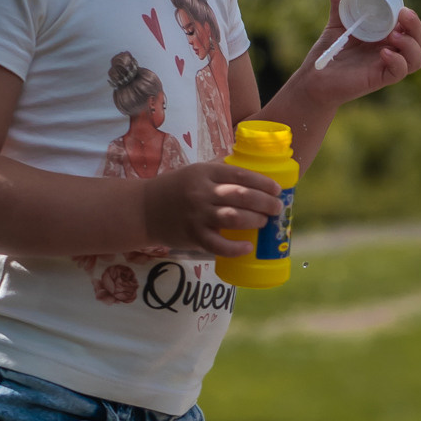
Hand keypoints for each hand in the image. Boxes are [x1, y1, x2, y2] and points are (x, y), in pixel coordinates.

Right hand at [141, 156, 285, 259]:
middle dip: (264, 202)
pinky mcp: (193, 235)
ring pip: (233, 218)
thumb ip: (220, 174)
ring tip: (264, 222)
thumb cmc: (175, 189)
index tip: (277, 189)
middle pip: (240, 196)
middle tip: (276, 208)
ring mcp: (197, 215)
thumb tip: (255, 179)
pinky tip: (248, 247)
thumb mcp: (195, 172)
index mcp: (205, 173)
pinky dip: (235, 248)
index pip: (240, 175)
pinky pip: (218, 245)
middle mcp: (201, 192)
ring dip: (254, 220)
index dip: (262, 182)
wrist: (143, 209)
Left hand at [303, 0, 420, 98]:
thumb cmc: (331, 51)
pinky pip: (400, 72)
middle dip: (416, 27)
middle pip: (418, 41)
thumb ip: (339, 3)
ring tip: (394, 36)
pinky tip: (384, 53)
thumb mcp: (337, 22)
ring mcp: (387, 65)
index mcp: (386, 36)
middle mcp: (391, 50)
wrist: (316, 76)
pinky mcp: (380, 79)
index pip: (409, 27)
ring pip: (416, 59)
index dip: (411, 18)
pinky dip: (398, 61)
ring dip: (411, 45)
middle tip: (403, 15)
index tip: (400, 7)